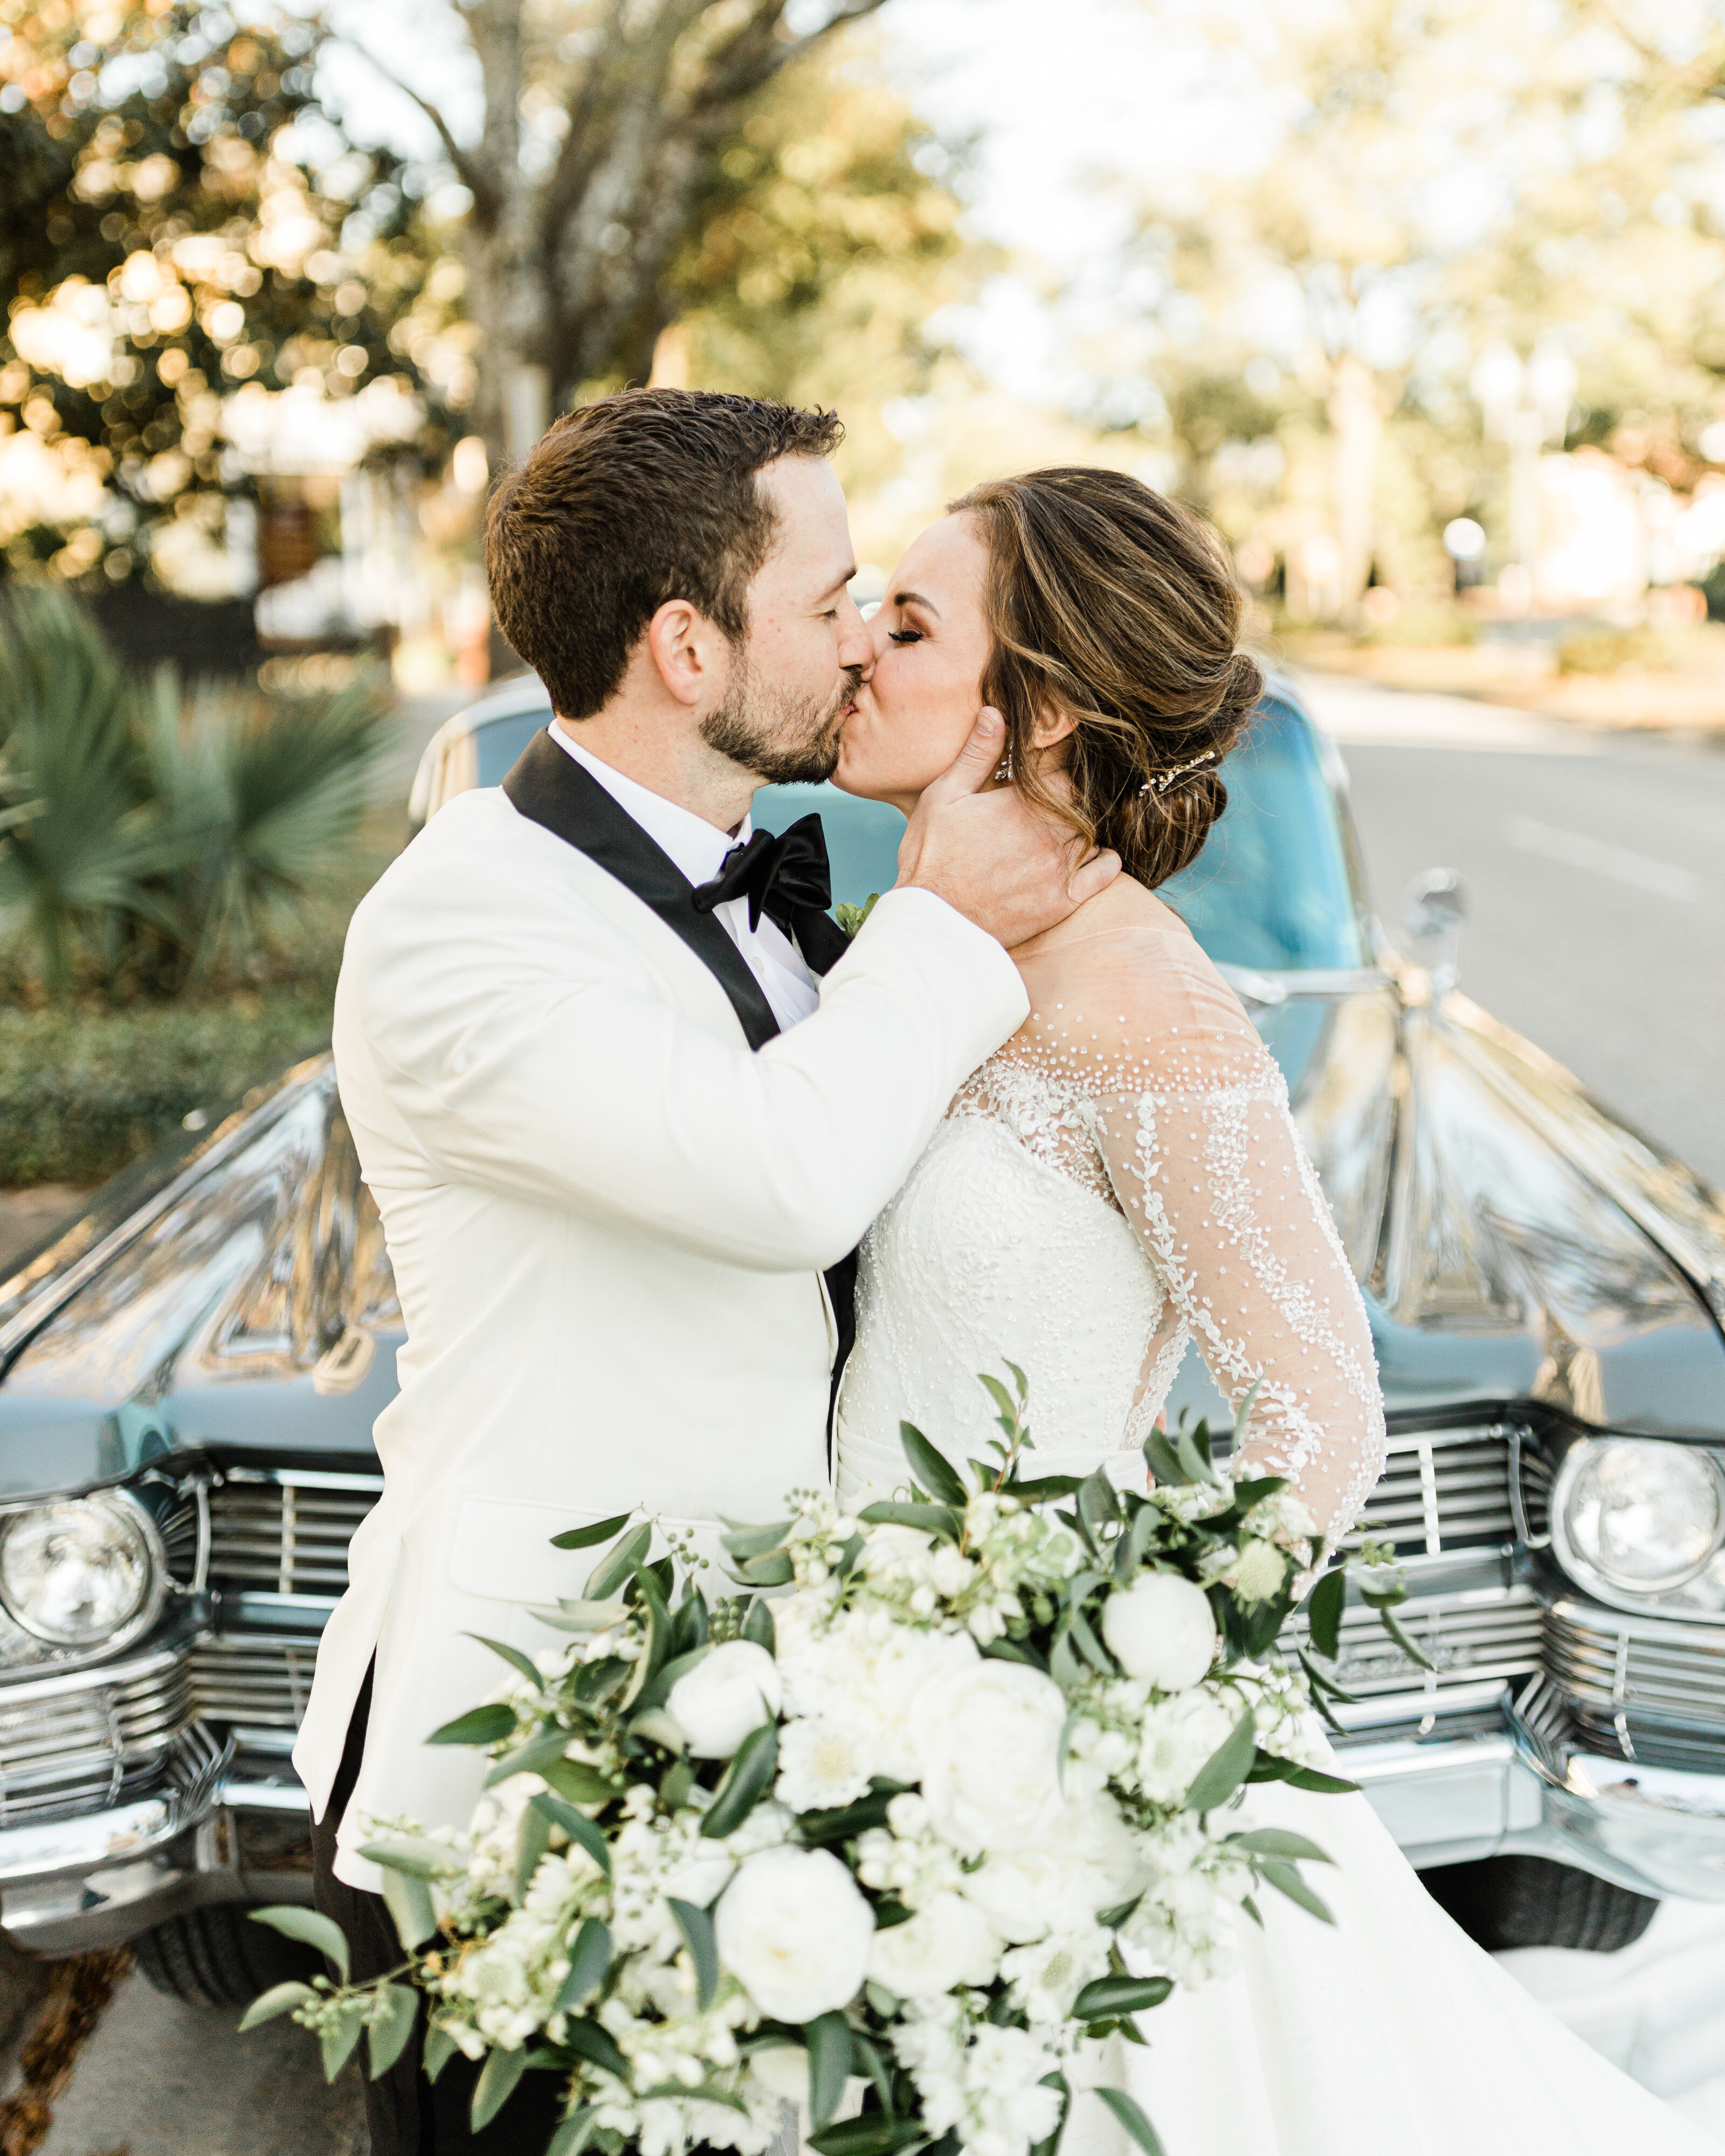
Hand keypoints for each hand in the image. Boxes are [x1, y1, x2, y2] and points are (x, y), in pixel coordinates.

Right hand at [893, 709, 1120, 945]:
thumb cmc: (931, 858)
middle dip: (1069, 799)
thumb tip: (997, 713)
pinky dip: (1104, 859)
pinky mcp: (1064, 900)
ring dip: (1083, 826)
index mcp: (1024, 803)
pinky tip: (1092, 855)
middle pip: (1081, 802)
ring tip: (1065, 826)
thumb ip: (976, 754)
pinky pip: (1105, 872)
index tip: (1047, 771)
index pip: (1064, 771)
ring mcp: (1061, 868)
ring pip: (1093, 831)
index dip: (1057, 769)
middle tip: (1053, 801)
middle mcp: (1050, 833)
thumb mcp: (944, 797)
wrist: (934, 921)